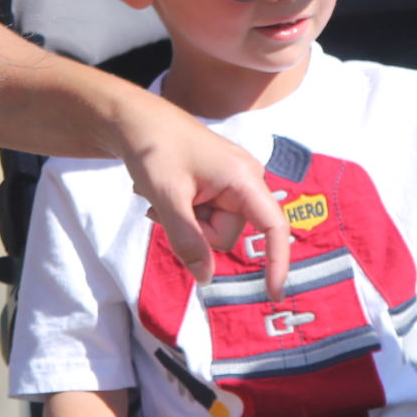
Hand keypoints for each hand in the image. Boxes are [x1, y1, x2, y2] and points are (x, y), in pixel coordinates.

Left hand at [120, 100, 289, 299]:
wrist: (139, 121)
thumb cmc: (155, 149)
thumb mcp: (166, 197)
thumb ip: (187, 239)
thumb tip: (206, 279)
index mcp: (244, 178)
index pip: (273, 227)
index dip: (277, 262)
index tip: (273, 295)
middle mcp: (247, 180)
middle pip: (227, 234)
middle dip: (196, 230)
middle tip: (168, 204)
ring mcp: (235, 183)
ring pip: (214, 229)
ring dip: (187, 221)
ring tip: (165, 194)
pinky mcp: (222, 186)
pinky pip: (207, 217)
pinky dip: (186, 213)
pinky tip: (171, 192)